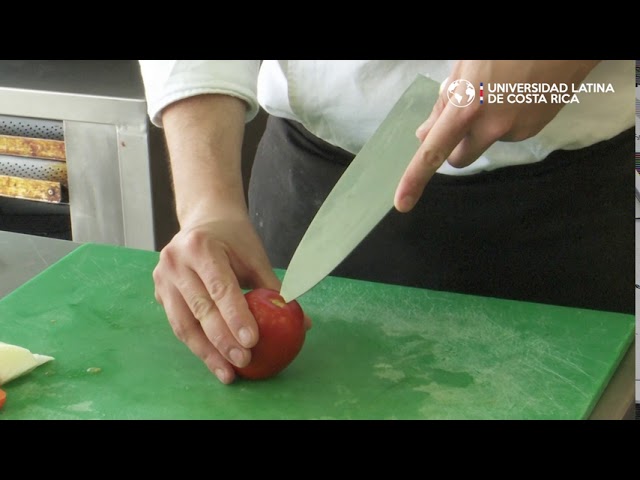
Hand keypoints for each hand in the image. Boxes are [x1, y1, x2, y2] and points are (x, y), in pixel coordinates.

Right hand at [153, 215, 281, 383]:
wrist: (205, 219)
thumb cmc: (235, 239)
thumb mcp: (255, 258)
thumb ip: (275, 289)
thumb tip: (303, 324)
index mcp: (201, 246)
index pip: (220, 288)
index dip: (236, 317)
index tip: (252, 342)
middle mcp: (175, 261)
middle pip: (200, 310)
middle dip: (222, 341)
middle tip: (244, 361)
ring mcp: (163, 278)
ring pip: (183, 324)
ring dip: (207, 353)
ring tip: (228, 373)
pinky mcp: (159, 292)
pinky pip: (179, 324)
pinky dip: (198, 345)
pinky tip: (215, 360)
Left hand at [394, 60, 599, 211]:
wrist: (564, 45)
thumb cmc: (506, 48)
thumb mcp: (466, 65)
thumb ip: (444, 102)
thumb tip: (425, 134)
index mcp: (469, 107)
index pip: (434, 151)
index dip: (415, 179)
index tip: (402, 204)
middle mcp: (493, 127)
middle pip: (459, 158)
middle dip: (453, 146)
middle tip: (460, 118)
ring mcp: (518, 130)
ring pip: (485, 142)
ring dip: (483, 128)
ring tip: (499, 90)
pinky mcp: (536, 129)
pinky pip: (509, 133)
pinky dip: (506, 119)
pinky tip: (517, 93)